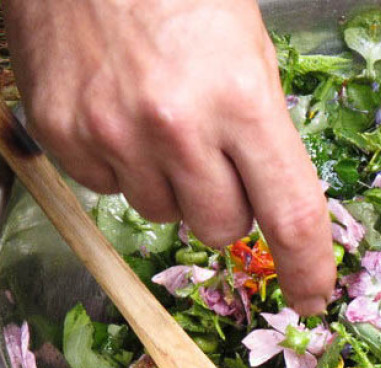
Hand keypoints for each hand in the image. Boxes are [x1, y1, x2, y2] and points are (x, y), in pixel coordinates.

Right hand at [4, 0, 334, 314]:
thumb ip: (265, 133)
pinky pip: (110, 190)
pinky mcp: (62, 133)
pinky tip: (122, 115)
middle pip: (222, 230)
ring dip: (175, 187)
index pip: (291, 214)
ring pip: (165, 216)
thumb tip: (273, 204)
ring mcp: (113, 133)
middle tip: (219, 157)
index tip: (312, 297)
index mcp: (243, 101)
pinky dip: (124, 167)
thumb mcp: (251, 51)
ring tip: (163, 122)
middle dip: (230, 209)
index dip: (308, 268)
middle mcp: (178, 127)